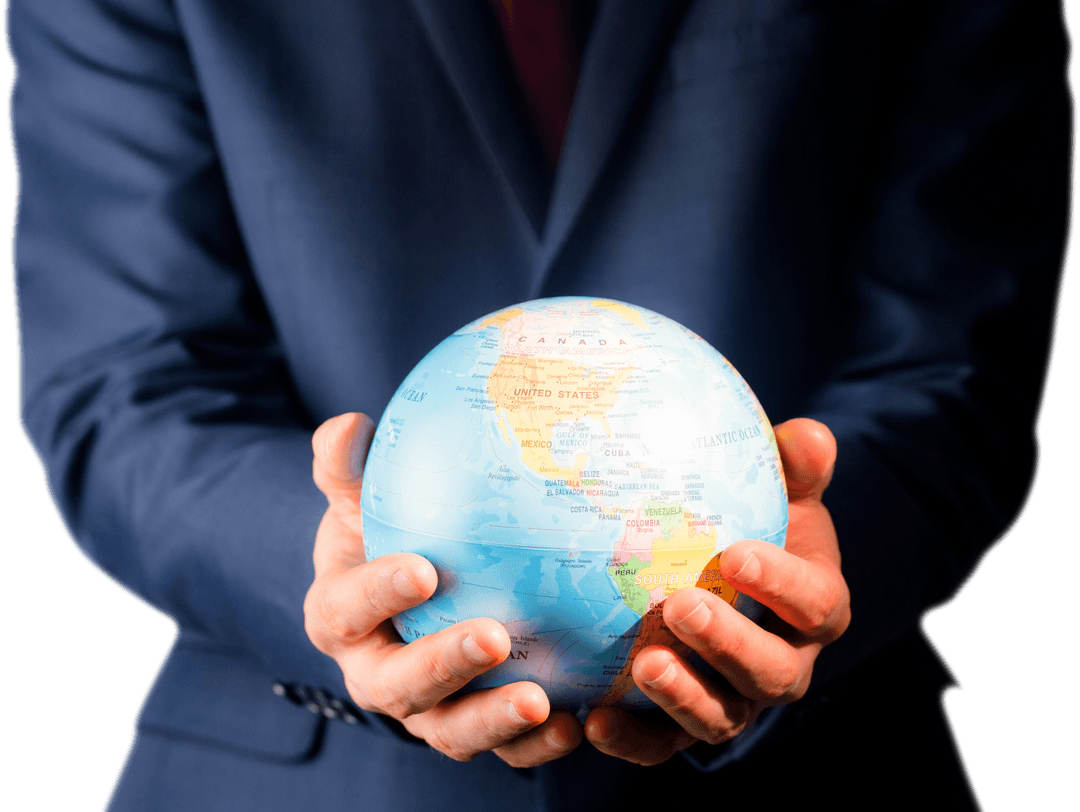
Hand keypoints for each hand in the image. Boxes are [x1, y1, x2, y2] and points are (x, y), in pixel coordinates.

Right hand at [303, 413, 583, 766]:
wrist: (402, 587)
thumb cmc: (382, 531)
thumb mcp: (358, 497)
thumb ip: (347, 466)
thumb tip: (349, 426)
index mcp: (339, 616)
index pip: (348, 608)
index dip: (379, 593)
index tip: (424, 568)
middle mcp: (373, 674)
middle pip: (397, 686)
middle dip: (442, 665)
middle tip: (494, 637)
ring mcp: (422, 709)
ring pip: (447, 730)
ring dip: (492, 720)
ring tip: (542, 700)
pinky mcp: (468, 725)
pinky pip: (498, 748)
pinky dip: (532, 746)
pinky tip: (576, 724)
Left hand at [583, 417, 850, 764]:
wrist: (726, 574)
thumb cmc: (755, 523)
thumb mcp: (780, 491)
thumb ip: (795, 466)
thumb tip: (806, 434)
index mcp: (814, 607)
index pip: (814, 604)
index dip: (781, 585)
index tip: (736, 554)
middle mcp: (784, 664)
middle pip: (772, 674)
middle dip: (730, 644)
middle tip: (681, 606)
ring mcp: (736, 700)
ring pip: (721, 717)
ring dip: (684, 696)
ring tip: (643, 665)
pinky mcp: (685, 722)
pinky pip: (664, 743)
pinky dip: (633, 740)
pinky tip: (593, 721)